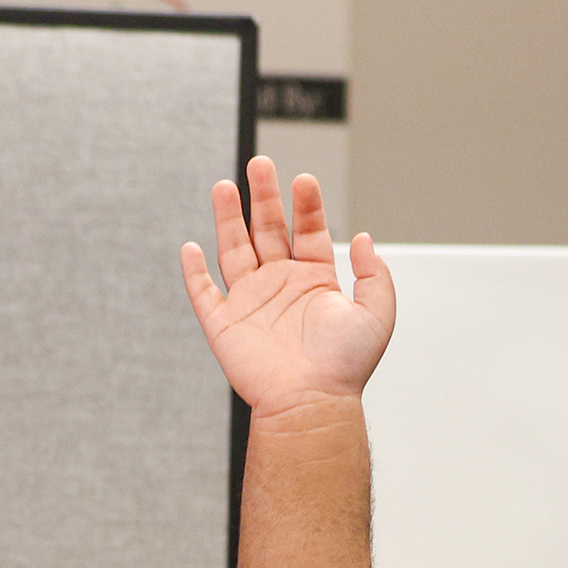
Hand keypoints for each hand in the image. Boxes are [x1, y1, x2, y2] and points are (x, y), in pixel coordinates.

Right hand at [179, 157, 395, 423]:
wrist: (311, 403)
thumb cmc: (345, 368)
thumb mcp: (377, 313)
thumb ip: (375, 273)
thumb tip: (364, 238)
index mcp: (315, 281)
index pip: (308, 230)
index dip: (306, 204)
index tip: (304, 181)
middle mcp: (281, 286)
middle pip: (267, 230)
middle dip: (263, 196)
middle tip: (260, 164)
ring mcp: (251, 303)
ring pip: (234, 250)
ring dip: (228, 218)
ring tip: (225, 186)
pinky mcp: (225, 325)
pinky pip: (204, 293)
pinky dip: (194, 272)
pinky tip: (190, 247)